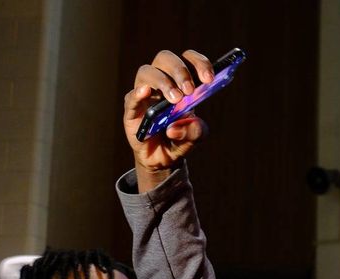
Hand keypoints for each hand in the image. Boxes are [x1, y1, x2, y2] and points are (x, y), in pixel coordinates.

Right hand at [123, 49, 214, 191]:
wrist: (163, 158)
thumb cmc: (181, 138)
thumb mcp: (196, 135)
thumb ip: (195, 130)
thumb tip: (174, 128)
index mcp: (182, 81)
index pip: (188, 59)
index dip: (199, 63)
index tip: (209, 78)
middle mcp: (162, 81)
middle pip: (165, 58)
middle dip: (180, 70)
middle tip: (190, 90)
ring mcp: (145, 94)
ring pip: (147, 72)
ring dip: (163, 82)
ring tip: (176, 100)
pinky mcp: (131, 110)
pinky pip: (131, 97)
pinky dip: (138, 93)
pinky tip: (146, 93)